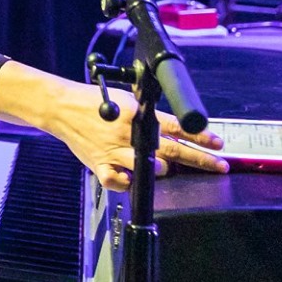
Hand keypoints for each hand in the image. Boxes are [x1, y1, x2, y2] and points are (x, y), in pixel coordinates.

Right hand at [43, 78, 226, 193]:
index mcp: (137, 115)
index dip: (200, 136)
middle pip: (172, 149)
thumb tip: (173, 127)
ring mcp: (114, 151)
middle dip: (199, 159)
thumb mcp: (126, 98)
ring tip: (168, 170)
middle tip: (219, 164)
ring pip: (149, 167)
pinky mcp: (100, 165)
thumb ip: (148, 115)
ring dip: (164, 170)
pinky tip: (132, 181)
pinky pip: (118, 182)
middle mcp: (129, 134)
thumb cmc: (93, 101)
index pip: (177, 126)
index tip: (218, 143)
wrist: (62, 107)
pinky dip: (127, 184)